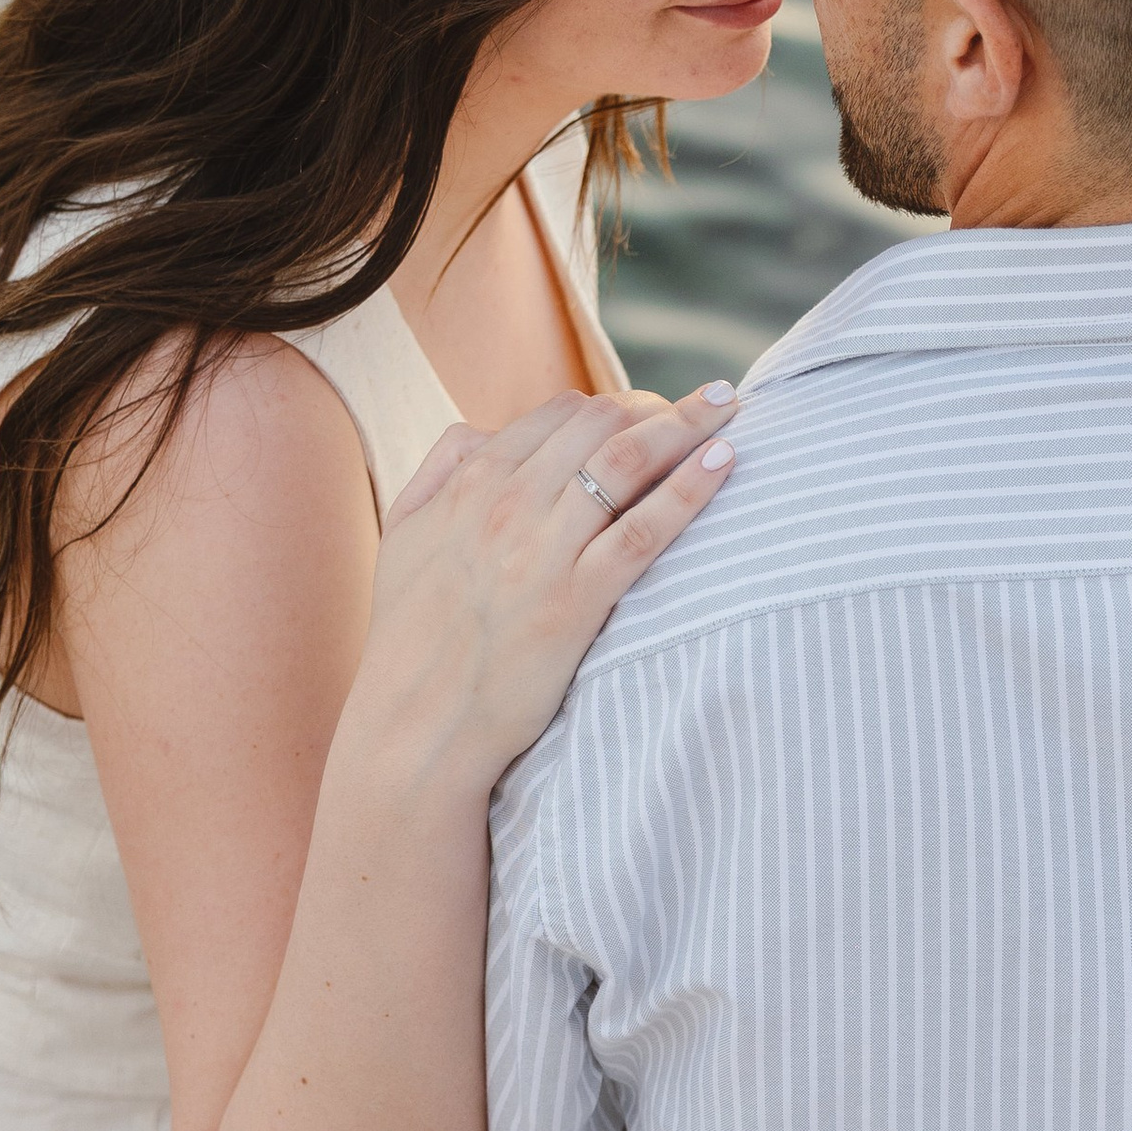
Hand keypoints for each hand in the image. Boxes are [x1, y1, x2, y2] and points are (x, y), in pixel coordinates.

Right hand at [349, 386, 735, 796]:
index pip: (561, 413)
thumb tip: (480, 432)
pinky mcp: (576, 600)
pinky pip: (645, 529)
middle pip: (603, 424)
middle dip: (659, 408)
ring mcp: (543, 550)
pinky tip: (724, 461)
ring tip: (728, 406)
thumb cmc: (411, 636)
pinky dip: (690, 488)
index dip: (615, 407)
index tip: (649, 413)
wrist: (416, 724)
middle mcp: (508, 503)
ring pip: (627, 461)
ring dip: (686, 424)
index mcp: (472, 483)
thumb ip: (438, 473)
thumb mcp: (403, 536)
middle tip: (704, 409)